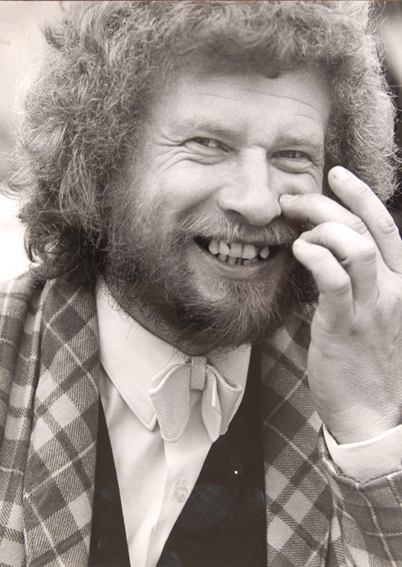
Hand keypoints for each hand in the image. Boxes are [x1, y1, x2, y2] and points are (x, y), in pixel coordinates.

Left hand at [280, 166, 401, 443]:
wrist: (373, 413)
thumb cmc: (366, 363)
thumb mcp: (373, 316)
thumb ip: (359, 284)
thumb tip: (325, 256)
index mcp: (399, 284)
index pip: (386, 227)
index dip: (362, 195)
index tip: (337, 176)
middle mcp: (393, 289)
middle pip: (366, 228)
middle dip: (329, 204)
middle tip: (295, 200)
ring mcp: (373, 307)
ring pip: (354, 246)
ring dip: (321, 228)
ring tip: (296, 232)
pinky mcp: (346, 324)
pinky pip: (334, 278)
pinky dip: (315, 256)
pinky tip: (298, 251)